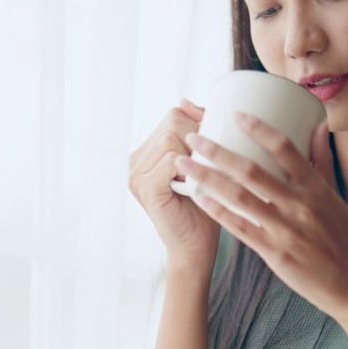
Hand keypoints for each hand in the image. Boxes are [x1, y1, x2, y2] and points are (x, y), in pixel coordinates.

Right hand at [128, 99, 220, 270]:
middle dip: (198, 140)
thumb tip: (184, 101)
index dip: (198, 125)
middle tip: (206, 168)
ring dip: (196, 157)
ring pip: (172, 139)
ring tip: (198, 180)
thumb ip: (195, 132)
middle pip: (173, 123)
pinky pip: (171, 159)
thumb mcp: (202, 162)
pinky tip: (192, 187)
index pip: (173, 116)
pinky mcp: (144, 187)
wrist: (197, 247)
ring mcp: (136, 174)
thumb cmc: (205, 206)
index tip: (211, 148)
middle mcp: (135, 161)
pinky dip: (189, 170)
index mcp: (147, 152)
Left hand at [176, 113, 347, 317]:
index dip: (258, 128)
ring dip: (207, 177)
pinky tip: (199, 197)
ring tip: (184, 164)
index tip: (235, 114)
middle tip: (193, 137)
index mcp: (315, 188)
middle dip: (217, 151)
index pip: (284, 148)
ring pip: (239, 197)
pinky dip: (217, 211)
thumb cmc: (341, 238)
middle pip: (251, 170)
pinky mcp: (274, 252)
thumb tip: (319, 124)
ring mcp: (285, 229)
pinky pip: (239, 227)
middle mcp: (299, 205)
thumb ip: (322, 160)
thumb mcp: (334, 196)